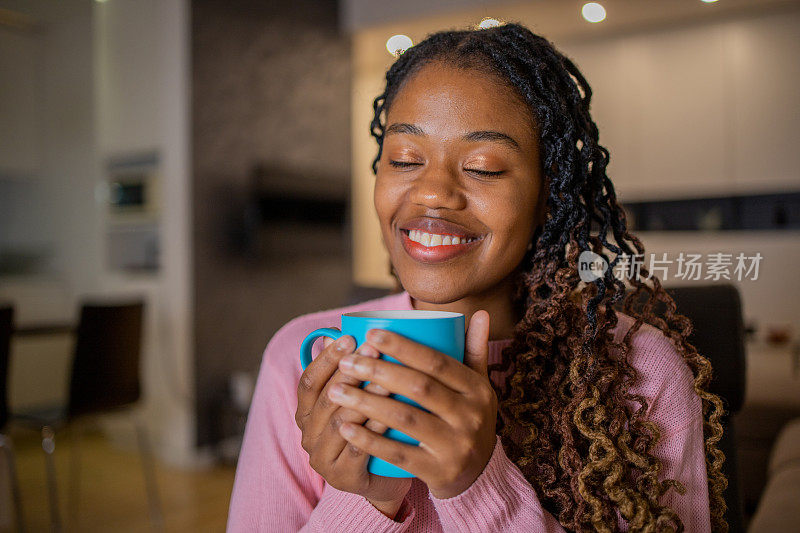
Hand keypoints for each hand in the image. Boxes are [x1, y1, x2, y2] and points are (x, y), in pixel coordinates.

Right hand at [295, 330, 411, 516]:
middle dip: (350, 371)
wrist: (386, 479)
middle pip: (325, 398)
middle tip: (374, 350)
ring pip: (340, 421)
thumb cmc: (374, 429)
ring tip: (386, 378)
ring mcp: (323, 458)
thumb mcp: (360, 398)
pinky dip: (373, 429)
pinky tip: (390, 412)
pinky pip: (358, 449)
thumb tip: (352, 326)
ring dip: (363, 397)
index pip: (309, 380)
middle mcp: (308, 434)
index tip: (351, 336)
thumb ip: (354, 370)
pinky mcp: (342, 477)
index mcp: (306, 412)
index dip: (327, 358)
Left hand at [328, 311, 496, 498]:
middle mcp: (471, 417)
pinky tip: (345, 428)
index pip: (437, 362)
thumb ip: (474, 350)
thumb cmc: (468, 419)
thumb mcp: (479, 387)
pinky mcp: (439, 472)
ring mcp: (456, 446)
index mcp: (478, 390)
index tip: (370, 334)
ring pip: (405, 419)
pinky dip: (370, 441)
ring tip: (336, 391)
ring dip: (366, 403)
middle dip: (378, 371)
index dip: (403, 346)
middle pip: (418, 388)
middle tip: (347, 362)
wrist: (480, 476)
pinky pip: (399, 455)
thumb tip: (478, 312)